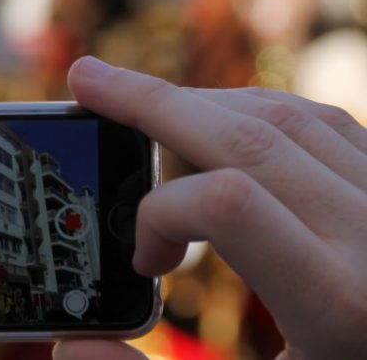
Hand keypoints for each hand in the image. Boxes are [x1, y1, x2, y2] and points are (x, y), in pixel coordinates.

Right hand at [54, 57, 366, 359]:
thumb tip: (74, 344)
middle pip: (249, 136)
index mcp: (341, 305)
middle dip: (152, 102)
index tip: (144, 261)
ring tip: (142, 104)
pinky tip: (221, 118)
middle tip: (88, 81)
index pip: (230, 203)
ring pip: (289, 117)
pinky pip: (330, 125)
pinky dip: (260, 111)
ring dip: (203, 103)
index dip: (159, 213)